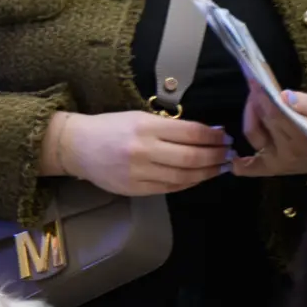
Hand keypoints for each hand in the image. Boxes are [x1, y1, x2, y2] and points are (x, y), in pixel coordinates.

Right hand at [59, 110, 234, 195]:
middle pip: (192, 157)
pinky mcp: (135, 189)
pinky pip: (170, 188)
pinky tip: (198, 177)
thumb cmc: (109, 127)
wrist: (77, 146)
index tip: (225, 136)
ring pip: (184, 177)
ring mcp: (139, 173)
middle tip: (229, 154)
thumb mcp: (138, 116)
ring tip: (219, 168)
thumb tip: (205, 134)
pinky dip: (188, 183)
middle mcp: (144, 150)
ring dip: (207, 173)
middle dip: (215, 156)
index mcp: (145, 126)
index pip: (190, 133)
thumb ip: (168, 127)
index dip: (213, 136)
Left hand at [233, 79, 306, 177]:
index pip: (276, 116)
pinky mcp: (272, 170)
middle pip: (262, 124)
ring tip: (253, 101)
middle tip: (254, 87)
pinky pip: (251, 168)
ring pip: (253, 137)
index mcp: (303, 140)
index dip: (262, 98)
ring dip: (249, 117)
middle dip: (255, 103)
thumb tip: (284, 96)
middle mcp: (287, 154)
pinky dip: (240, 164)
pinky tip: (233, 156)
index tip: (255, 81)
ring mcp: (277, 164)